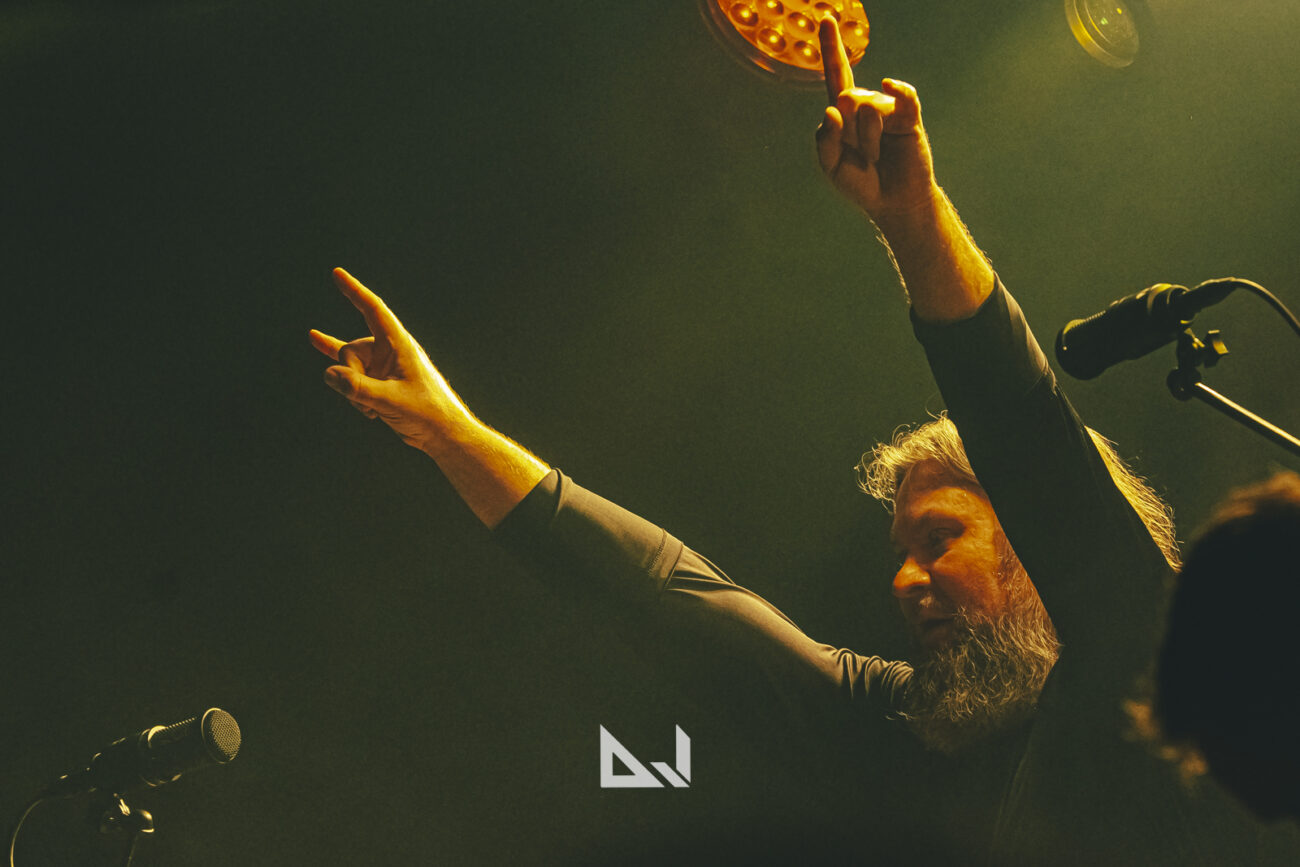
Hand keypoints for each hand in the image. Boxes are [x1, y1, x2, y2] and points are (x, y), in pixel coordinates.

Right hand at [309, 268, 475, 455]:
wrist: (443, 434)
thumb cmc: (427, 413)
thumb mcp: (390, 401)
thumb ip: (359, 389)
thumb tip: (329, 375)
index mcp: (400, 345)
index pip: (373, 310)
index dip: (354, 291)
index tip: (337, 273)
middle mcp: (390, 351)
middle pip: (351, 350)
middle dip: (350, 375)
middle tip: (369, 400)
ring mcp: (383, 367)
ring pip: (349, 369)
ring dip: (352, 391)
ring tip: (373, 411)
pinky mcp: (379, 382)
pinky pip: (350, 372)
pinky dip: (341, 372)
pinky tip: (315, 337)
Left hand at [814, 17, 935, 220]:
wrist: (893, 202)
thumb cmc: (861, 184)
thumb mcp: (832, 167)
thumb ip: (824, 140)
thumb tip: (832, 109)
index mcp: (843, 114)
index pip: (836, 75)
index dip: (831, 48)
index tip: (825, 18)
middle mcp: (865, 105)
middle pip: (846, 98)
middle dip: (850, 133)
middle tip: (861, 155)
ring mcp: (888, 108)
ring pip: (869, 108)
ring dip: (869, 140)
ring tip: (876, 157)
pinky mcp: (909, 116)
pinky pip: (902, 96)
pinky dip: (898, 90)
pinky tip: (891, 85)